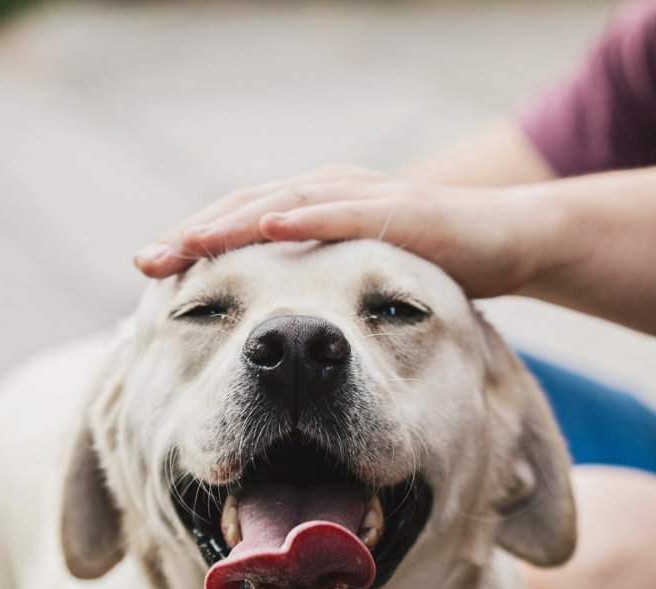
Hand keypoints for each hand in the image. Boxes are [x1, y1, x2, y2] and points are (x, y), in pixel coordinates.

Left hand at [134, 164, 543, 297]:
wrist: (508, 242)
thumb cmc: (430, 265)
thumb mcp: (359, 282)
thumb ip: (317, 289)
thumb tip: (268, 328)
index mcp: (314, 208)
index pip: (240, 223)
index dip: (194, 245)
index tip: (148, 274)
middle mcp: (329, 192)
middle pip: (246, 209)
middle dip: (195, 235)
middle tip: (146, 262)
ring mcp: (363, 196)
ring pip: (284, 203)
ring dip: (232, 222)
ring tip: (188, 243)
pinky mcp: (401, 210)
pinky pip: (345, 212)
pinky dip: (304, 216)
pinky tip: (268, 225)